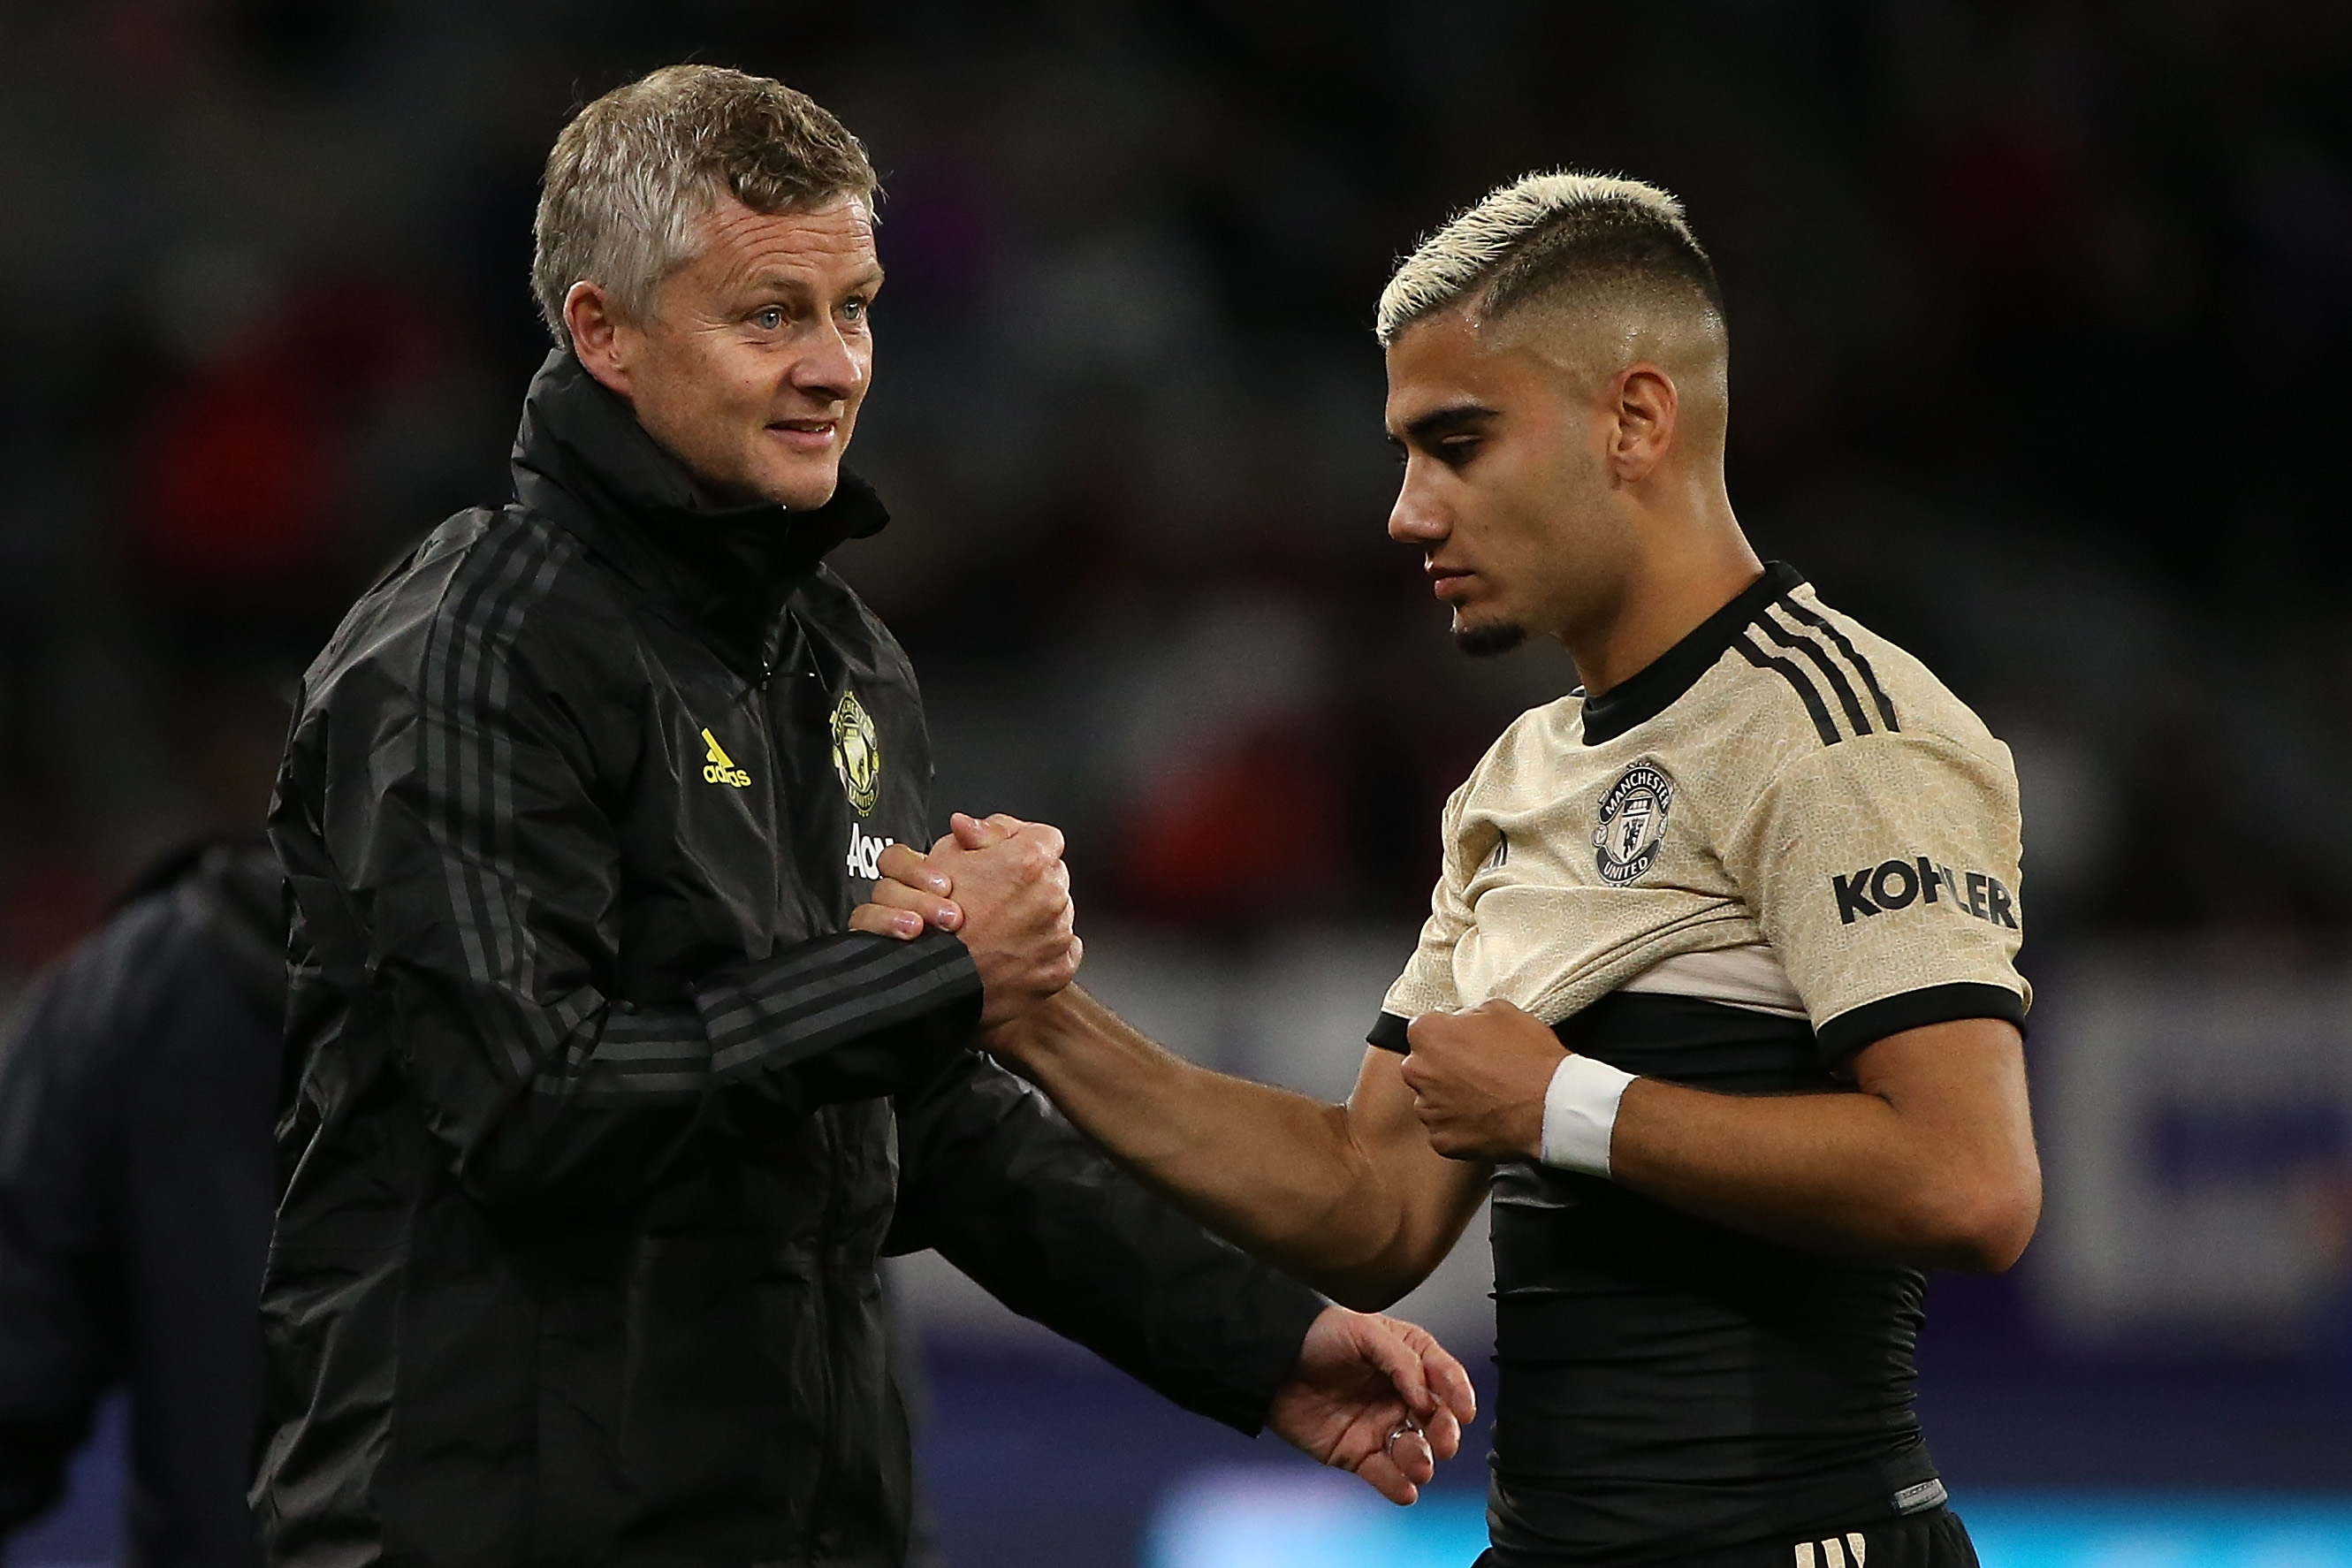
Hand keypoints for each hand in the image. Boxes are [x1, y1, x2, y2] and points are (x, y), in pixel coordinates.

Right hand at [847, 812, 1081, 1028]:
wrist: (937, 986)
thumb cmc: (935, 925)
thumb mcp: (941, 859)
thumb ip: (972, 836)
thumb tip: (973, 827)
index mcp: (1029, 861)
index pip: (1044, 837)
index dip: (1019, 843)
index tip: (1004, 856)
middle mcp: (1053, 895)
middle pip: (1051, 875)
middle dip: (1027, 881)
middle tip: (995, 894)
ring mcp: (1059, 934)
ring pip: (1056, 912)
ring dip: (1033, 914)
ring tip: (999, 927)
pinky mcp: (1059, 968)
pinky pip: (1060, 949)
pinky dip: (1040, 949)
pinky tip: (1012, 950)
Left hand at [1267, 1305, 1477, 1505]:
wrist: (1269, 1361)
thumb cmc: (1316, 1335)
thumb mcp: (1362, 1330)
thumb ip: (1400, 1359)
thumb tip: (1425, 1396)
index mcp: (1407, 1358)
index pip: (1444, 1376)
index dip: (1458, 1393)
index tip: (1464, 1410)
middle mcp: (1399, 1394)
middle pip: (1437, 1419)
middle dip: (1445, 1432)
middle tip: (1444, 1441)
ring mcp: (1379, 1425)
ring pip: (1415, 1450)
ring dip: (1422, 1460)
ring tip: (1419, 1465)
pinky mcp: (1357, 1452)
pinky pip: (1385, 1474)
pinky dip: (1398, 1486)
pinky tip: (1405, 1489)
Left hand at [1399, 1000, 1563, 1161]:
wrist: (1553, 1106)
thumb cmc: (1530, 1058)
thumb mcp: (1503, 1011)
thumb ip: (1471, 1014)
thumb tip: (1465, 1022)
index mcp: (1428, 1034)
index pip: (1425, 1030)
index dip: (1449, 1037)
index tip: (1465, 1044)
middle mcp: (1419, 1071)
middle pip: (1424, 1067)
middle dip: (1445, 1069)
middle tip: (1479, 1073)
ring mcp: (1428, 1109)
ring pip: (1433, 1101)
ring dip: (1452, 1099)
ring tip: (1487, 1098)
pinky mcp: (1441, 1140)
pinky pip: (1446, 1130)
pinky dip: (1462, 1127)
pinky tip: (1487, 1119)